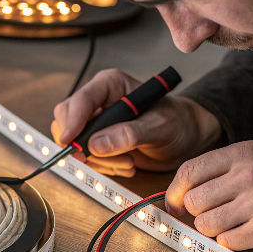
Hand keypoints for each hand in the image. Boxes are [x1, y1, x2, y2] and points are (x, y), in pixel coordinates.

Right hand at [51, 69, 222, 176]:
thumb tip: (97, 144)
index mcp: (111, 85)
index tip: (69, 142)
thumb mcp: (160, 127)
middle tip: (111, 159)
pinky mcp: (96, 141)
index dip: (72, 122)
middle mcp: (98, 101)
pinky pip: (84, 157)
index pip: (80, 100)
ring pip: (73, 142)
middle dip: (85, 145)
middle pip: (66, 120)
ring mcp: (95, 122)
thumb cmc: (178, 123)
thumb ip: (129, 134)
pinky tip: (126, 164)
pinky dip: (102, 166)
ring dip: (98, 160)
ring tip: (128, 162)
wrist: (186, 138)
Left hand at [165, 141, 252, 251]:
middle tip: (213, 217)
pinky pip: (227, 241)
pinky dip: (232, 243)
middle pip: (193, 200)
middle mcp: (249, 173)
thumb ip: (226, 170)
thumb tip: (183, 192)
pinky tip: (249, 234)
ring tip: (235, 225)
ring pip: (206, 224)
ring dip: (214, 230)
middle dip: (197, 214)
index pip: (189, 170)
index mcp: (245, 152)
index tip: (174, 204)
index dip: (174, 192)